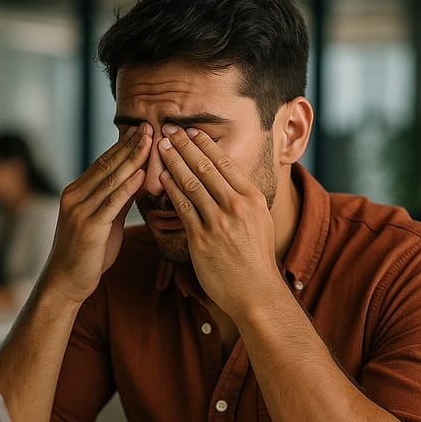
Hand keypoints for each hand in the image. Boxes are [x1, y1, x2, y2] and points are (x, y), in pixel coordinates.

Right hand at [42, 124, 151, 303]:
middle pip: (106, 165)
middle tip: (148, 125)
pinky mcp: (88, 226)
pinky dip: (127, 186)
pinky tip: (141, 174)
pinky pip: (111, 201)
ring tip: (149, 141)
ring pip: (110, 179)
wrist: (65, 282)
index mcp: (76, 192)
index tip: (141, 130)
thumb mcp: (104, 222)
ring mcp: (79, 210)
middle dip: (129, 145)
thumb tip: (136, 182)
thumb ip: (117, 201)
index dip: (122, 146)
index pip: (102, 162)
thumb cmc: (87, 255)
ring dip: (132, 159)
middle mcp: (75, 196)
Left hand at [157, 124, 280, 316]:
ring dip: (174, 162)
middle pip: (206, 167)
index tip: (191, 130)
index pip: (225, 163)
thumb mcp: (259, 221)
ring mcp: (219, 223)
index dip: (205, 144)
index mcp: (252, 198)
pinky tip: (161, 179)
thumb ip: (243, 199)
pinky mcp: (202, 240)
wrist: (256, 292)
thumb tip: (228, 178)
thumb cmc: (255, 258)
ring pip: (191, 184)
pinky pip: (182, 208)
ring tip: (161, 148)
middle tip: (169, 129)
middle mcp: (236, 206)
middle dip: (185, 145)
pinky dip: (171, 190)